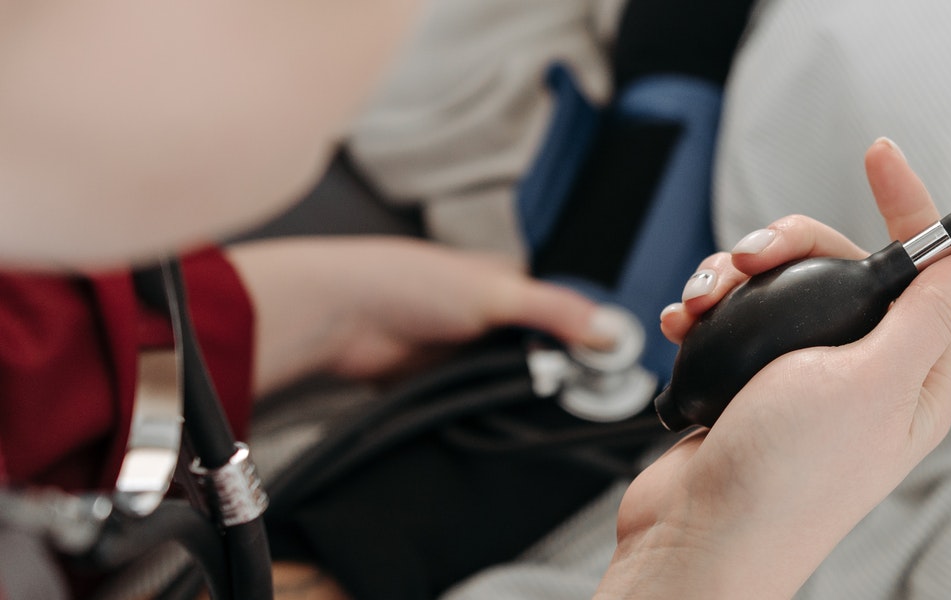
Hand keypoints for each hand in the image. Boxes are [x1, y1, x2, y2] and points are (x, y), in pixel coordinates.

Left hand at [227, 237, 612, 393]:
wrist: (336, 317)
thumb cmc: (404, 281)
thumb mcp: (498, 292)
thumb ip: (557, 311)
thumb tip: (611, 331)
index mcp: (505, 279)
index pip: (563, 309)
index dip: (588, 335)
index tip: (612, 363)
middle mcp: (487, 313)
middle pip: (542, 349)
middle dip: (559, 369)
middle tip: (583, 390)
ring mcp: (463, 349)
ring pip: (512, 378)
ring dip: (525, 390)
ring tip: (544, 402)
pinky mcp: (442, 381)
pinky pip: (479, 400)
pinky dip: (492, 406)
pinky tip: (505, 411)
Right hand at [597, 139, 950, 597]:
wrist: (697, 537)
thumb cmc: (786, 482)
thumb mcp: (869, 383)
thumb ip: (928, 317)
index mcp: (914, 378)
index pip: (929, 272)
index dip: (910, 207)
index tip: (882, 156)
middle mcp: (865, 375)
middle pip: (841, 266)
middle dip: (789, 247)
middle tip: (750, 256)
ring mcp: (805, 380)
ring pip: (782, 288)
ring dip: (734, 280)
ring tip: (704, 300)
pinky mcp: (752, 385)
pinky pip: (737, 319)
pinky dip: (707, 310)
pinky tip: (685, 322)